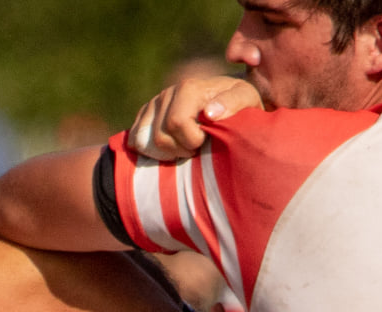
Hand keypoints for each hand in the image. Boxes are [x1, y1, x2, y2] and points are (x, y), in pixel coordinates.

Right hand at [129, 76, 260, 158]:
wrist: (230, 100)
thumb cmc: (240, 104)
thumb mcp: (246, 100)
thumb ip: (233, 103)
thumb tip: (209, 113)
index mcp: (188, 89)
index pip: (176, 123)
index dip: (191, 141)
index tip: (206, 142)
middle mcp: (168, 93)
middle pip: (159, 136)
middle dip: (178, 149)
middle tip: (197, 148)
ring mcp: (155, 104)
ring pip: (145, 140)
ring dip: (165, 153)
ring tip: (185, 148)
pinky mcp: (148, 115)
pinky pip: (135, 137)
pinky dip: (146, 149)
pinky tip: (165, 151)